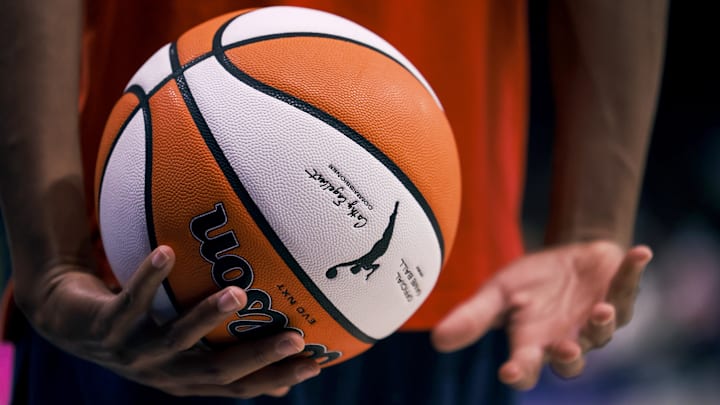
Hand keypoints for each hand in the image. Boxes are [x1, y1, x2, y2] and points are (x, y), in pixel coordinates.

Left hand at [26, 246, 319, 397]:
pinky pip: (128, 302)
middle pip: (214, 372)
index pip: (238, 386)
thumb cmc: (139, 329)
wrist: (66, 321)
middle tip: (296, 337)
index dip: (276, 376)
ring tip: (237, 294)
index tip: (316, 360)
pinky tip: (167, 251)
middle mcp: (161, 373)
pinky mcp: (104, 328)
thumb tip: (278, 372)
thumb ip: (224, 354)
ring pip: (173, 341)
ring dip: (205, 318)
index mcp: (184, 379)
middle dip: (256, 357)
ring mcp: (132, 353)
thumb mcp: (183, 345)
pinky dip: (148, 279)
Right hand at [430, 240, 651, 389]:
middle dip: (569, 356)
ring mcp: (596, 322)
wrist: (567, 259)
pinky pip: (627, 288)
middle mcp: (566, 339)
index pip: (525, 368)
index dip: (519, 372)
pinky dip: (632, 271)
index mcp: (532, 342)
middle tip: (565, 348)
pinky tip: (639, 253)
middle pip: (570, 363)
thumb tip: (438, 340)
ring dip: (603, 322)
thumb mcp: (498, 294)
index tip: (509, 371)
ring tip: (602, 309)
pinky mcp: (620, 297)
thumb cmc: (531, 283)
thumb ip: (473, 317)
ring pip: (603, 332)